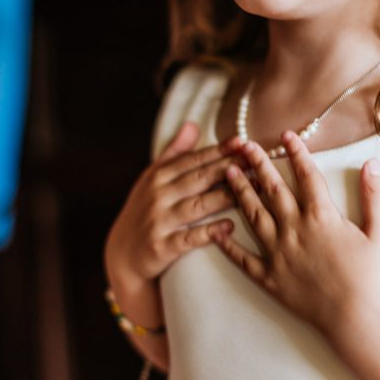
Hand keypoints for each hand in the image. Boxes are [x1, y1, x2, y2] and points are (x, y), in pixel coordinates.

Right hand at [104, 122, 239, 293]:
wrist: (122, 255)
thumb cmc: (144, 212)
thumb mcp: (152, 179)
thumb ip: (175, 153)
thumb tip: (192, 124)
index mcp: (158, 176)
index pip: (193, 160)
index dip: (219, 150)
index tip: (243, 142)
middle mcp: (158, 195)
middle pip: (199, 178)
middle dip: (229, 167)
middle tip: (257, 161)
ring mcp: (159, 221)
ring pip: (198, 205)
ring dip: (227, 196)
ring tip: (254, 190)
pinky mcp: (160, 247)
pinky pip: (188, 238)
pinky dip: (209, 232)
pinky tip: (230, 226)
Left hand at [210, 131, 379, 343]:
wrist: (358, 320)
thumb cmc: (374, 277)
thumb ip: (375, 195)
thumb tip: (372, 162)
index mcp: (322, 217)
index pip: (305, 175)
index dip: (295, 152)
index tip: (284, 134)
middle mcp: (295, 230)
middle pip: (272, 189)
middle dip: (257, 163)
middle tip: (243, 145)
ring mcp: (278, 254)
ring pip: (253, 216)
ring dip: (239, 192)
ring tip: (227, 173)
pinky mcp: (269, 278)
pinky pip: (243, 259)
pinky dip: (228, 245)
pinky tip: (216, 232)